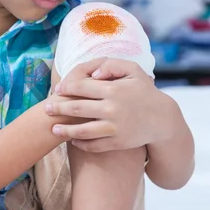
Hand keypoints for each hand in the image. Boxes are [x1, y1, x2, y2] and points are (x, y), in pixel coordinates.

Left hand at [46, 58, 171, 152]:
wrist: (162, 120)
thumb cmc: (144, 91)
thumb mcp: (134, 71)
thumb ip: (112, 65)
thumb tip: (93, 73)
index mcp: (112, 89)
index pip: (81, 87)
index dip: (66, 88)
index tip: (58, 90)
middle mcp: (111, 109)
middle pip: (76, 109)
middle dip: (58, 109)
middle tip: (47, 109)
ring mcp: (113, 127)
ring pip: (82, 131)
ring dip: (65, 130)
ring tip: (54, 130)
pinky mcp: (117, 142)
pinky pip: (94, 145)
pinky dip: (81, 144)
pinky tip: (73, 141)